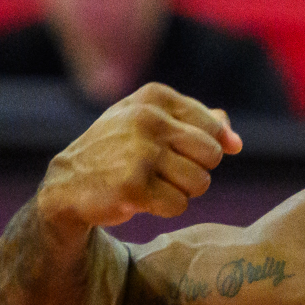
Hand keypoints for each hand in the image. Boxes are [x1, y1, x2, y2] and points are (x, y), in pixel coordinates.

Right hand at [35, 83, 242, 230]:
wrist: (68, 184)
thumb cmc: (119, 150)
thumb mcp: (152, 123)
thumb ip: (198, 123)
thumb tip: (235, 142)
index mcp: (154, 97)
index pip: (213, 128)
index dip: (207, 148)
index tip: (181, 154)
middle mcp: (147, 119)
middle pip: (212, 156)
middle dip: (196, 170)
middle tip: (165, 173)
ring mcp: (139, 151)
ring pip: (200, 182)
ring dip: (182, 192)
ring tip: (153, 184)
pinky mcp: (132, 186)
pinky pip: (180, 205)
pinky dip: (166, 208)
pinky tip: (141, 199)